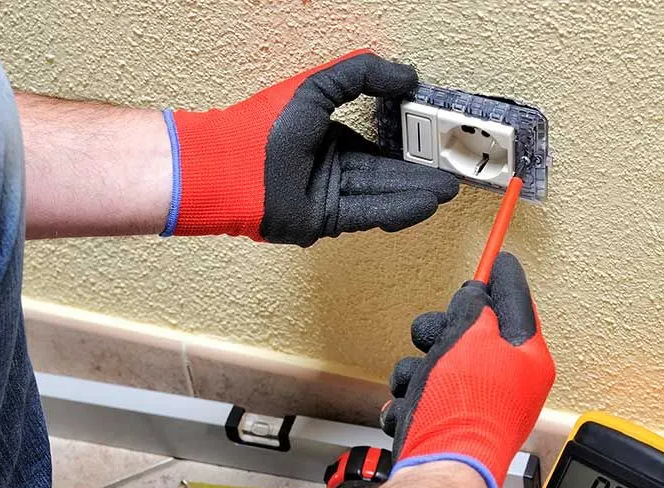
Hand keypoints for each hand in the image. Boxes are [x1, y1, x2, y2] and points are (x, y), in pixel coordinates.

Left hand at [163, 50, 458, 243]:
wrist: (232, 167)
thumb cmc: (265, 126)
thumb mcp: (317, 86)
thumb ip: (362, 74)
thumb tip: (407, 75)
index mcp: (325, 136)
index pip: (371, 145)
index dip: (401, 147)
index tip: (428, 146)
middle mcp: (327, 167)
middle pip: (381, 173)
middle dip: (416, 176)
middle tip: (449, 177)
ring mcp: (326, 196)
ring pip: (378, 193)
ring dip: (412, 194)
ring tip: (445, 192)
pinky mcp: (323, 220)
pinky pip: (366, 212)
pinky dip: (394, 209)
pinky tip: (422, 206)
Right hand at [381, 252, 554, 487]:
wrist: (440, 467)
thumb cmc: (464, 407)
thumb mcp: (472, 338)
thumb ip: (475, 308)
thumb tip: (476, 294)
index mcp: (526, 359)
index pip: (517, 305)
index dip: (501, 280)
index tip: (496, 260)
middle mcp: (506, 383)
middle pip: (471, 334)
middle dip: (441, 332)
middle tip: (431, 336)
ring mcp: (476, 405)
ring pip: (437, 365)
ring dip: (416, 370)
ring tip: (412, 385)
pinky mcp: (446, 424)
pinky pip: (423, 396)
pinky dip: (410, 400)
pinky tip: (407, 409)